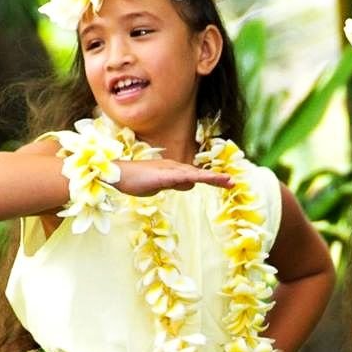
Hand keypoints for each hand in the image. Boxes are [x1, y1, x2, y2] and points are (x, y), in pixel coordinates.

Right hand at [113, 159, 232, 196]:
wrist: (118, 175)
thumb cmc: (136, 180)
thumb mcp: (161, 185)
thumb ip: (176, 183)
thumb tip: (191, 184)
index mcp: (174, 170)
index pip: (197, 175)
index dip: (212, 178)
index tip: (227, 182)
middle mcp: (174, 167)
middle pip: (199, 173)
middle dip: (216, 178)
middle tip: (233, 182)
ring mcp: (168, 171)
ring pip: (193, 174)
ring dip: (210, 177)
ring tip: (226, 181)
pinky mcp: (161, 176)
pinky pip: (179, 177)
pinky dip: (191, 179)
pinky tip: (199, 181)